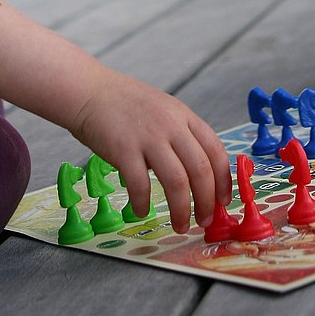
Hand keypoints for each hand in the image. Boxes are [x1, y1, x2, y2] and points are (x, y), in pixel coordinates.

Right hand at [69, 69, 231, 232]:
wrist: (90, 90)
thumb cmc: (125, 104)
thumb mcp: (164, 110)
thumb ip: (180, 135)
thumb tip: (197, 174)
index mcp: (184, 115)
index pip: (215, 150)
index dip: (224, 180)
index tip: (223, 201)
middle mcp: (171, 125)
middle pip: (200, 169)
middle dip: (206, 201)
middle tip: (204, 220)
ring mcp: (148, 136)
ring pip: (177, 181)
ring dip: (181, 209)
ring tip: (180, 225)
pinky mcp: (123, 149)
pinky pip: (140, 184)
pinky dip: (143, 202)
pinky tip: (142, 210)